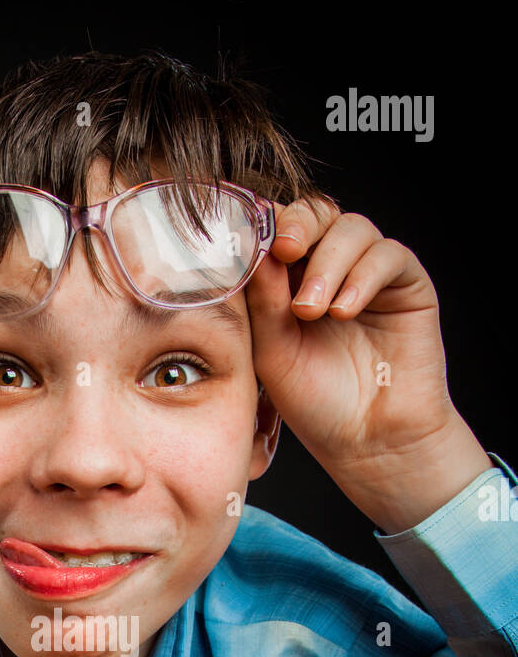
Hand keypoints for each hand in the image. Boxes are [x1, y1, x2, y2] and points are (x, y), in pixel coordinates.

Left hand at [246, 199, 491, 532]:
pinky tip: (344, 310)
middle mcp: (330, 269)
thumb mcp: (273, 352)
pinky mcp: (406, 284)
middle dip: (298, 226)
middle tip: (286, 252)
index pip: (279, 230)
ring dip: (328, 263)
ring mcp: (369, 273)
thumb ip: (263, 301)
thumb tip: (255, 248)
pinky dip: (363, 275)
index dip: (266, 226)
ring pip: (351, 229)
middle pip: (316, 215)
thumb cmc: (317, 403)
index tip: (250, 240)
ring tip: (313, 311)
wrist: (368, 441)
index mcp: (290, 281)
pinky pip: (388, 254)